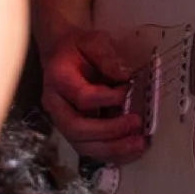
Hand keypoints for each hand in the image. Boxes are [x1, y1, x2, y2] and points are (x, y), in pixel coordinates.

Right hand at [39, 29, 146, 162]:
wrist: (62, 55)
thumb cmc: (79, 48)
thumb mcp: (93, 41)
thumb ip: (107, 56)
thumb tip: (125, 76)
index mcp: (59, 78)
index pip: (82, 97)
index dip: (107, 98)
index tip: (127, 90)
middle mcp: (56, 105)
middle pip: (77, 129)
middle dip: (109, 131)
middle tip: (136, 123)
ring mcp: (62, 121)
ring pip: (82, 145)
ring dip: (112, 148)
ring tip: (139, 144)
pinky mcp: (73, 132)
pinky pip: (90, 149)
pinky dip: (112, 153)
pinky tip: (132, 149)